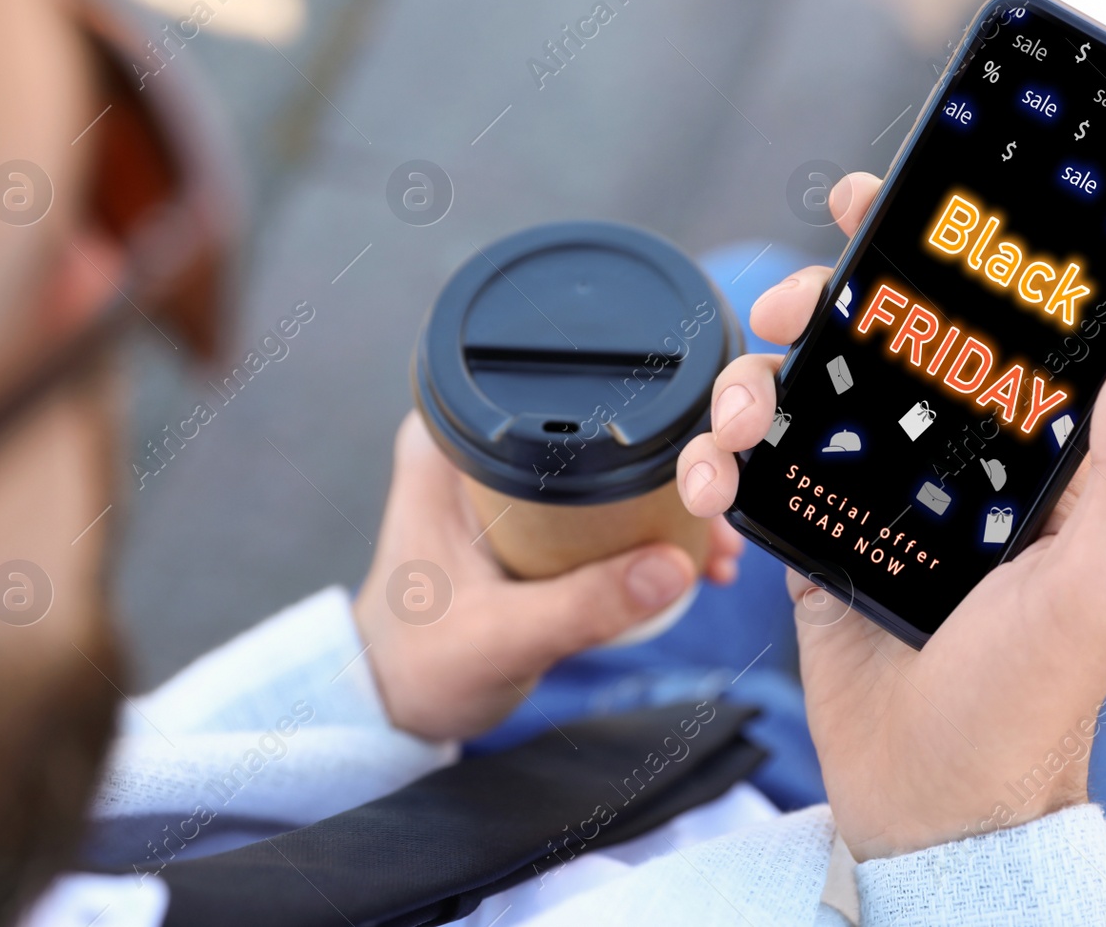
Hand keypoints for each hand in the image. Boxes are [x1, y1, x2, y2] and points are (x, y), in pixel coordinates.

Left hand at [355, 412, 742, 741]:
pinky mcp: (526, 517)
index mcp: (445, 446)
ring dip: (662, 508)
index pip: (549, 400)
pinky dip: (642, 534)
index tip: (689, 472)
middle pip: (591, 434)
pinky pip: (598, 510)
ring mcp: (502, 481)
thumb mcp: (501, 639)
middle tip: (712, 519)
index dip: (630, 428)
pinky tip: (685, 562)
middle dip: (664, 475)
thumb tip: (673, 567)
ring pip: (603, 473)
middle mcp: (472, 446)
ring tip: (711, 548)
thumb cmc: (416, 667)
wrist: (393, 706)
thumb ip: (583, 607)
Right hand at [675, 172, 1105, 859]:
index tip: (874, 203)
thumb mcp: (1096, 584)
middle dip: (812, 303)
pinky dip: (717, 460)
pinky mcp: (807, 539)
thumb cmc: (1027, 701)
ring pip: (794, 395)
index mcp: (1012, 458)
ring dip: (748, 383)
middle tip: (788, 308)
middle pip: (862, 342)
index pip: (969, 329)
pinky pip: (750, 472)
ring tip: (736, 421)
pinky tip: (710, 479)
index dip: (918, 257)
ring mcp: (864, 496)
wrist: (933, 799)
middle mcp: (935, 462)